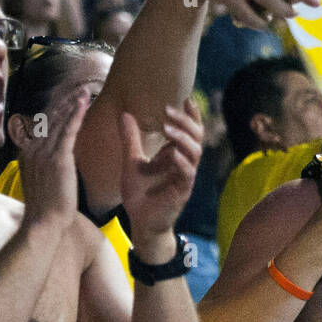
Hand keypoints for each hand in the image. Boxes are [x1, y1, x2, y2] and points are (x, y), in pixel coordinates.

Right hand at [18, 86, 90, 235]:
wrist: (45, 222)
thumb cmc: (47, 208)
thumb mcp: (40, 181)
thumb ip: (43, 166)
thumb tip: (52, 159)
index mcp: (26, 152)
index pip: (41, 125)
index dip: (55, 111)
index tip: (66, 100)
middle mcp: (32, 148)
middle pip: (49, 118)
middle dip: (64, 103)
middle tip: (78, 89)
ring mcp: (43, 152)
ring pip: (59, 121)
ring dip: (72, 104)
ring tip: (84, 91)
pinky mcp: (57, 158)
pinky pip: (67, 130)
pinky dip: (76, 114)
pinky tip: (84, 103)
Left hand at [118, 98, 203, 247]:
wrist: (141, 223)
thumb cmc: (141, 195)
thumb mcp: (132, 162)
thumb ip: (131, 139)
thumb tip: (125, 114)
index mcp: (176, 155)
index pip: (190, 131)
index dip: (191, 116)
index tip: (186, 99)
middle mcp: (184, 165)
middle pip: (196, 137)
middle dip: (185, 122)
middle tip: (168, 110)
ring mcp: (185, 178)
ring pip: (194, 153)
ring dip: (182, 138)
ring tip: (168, 128)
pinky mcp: (181, 192)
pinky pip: (187, 174)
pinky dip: (181, 162)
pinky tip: (172, 152)